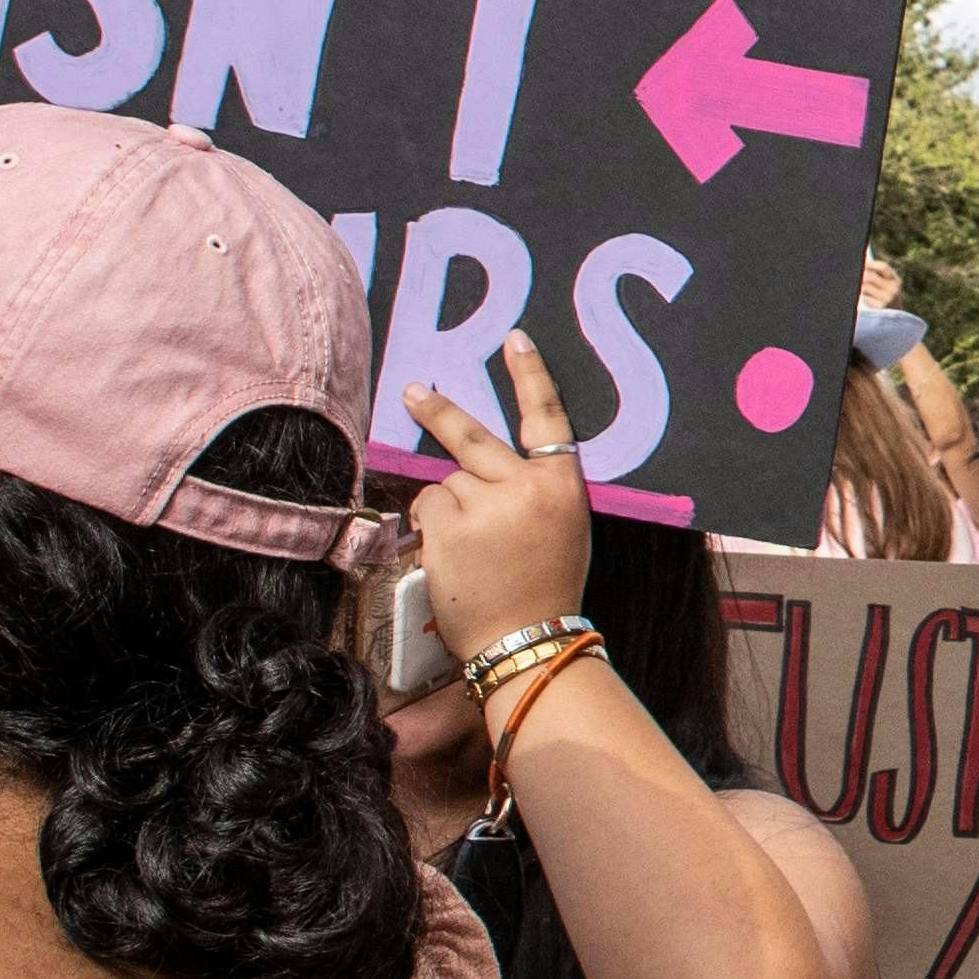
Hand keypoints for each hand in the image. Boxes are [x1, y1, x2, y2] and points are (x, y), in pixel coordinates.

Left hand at [398, 332, 601, 646]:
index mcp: (563, 486)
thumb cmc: (545, 586)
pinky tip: (455, 557)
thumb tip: (475, 463)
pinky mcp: (450, 526)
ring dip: (449, 508)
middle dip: (438, 412)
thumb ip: (532, 489)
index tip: (515, 339)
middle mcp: (525, 487)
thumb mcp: (561, 528)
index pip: (548, 419)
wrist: (528, 639)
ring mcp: (486, 505)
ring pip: (447, 482)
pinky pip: (429, 507)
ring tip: (472, 550)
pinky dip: (433, 528)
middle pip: (472, 437)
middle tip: (415, 391)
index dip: (531, 376)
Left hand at [854, 254, 904, 310]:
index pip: (883, 267)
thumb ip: (877, 274)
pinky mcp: (879, 308)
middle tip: (853, 274)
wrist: (893, 322)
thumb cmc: (885, 299)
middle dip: (861, 274)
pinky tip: (864, 299)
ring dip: (860, 287)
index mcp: (896, 281)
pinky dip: (861, 297)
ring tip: (860, 289)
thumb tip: (864, 259)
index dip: (871, 264)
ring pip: (865, 287)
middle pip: (871, 276)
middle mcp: (893, 290)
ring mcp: (886, 299)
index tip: (861, 262)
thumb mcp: (885, 286)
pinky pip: (864, 297)